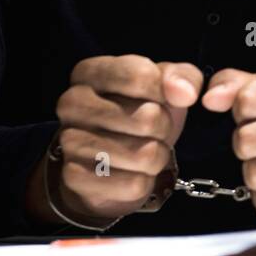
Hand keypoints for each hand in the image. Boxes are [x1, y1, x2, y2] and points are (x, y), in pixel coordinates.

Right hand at [30, 55, 201, 226]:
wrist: (109, 160)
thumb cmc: (139, 110)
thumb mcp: (164, 85)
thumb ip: (182, 76)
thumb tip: (186, 93)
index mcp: (89, 71)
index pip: (142, 76)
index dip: (167, 93)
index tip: (164, 98)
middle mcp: (71, 103)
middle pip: (149, 119)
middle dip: (164, 128)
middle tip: (152, 129)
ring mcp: (69, 141)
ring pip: (145, 156)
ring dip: (157, 157)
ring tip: (142, 150)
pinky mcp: (75, 177)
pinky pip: (134, 184)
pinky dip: (144, 182)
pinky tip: (130, 172)